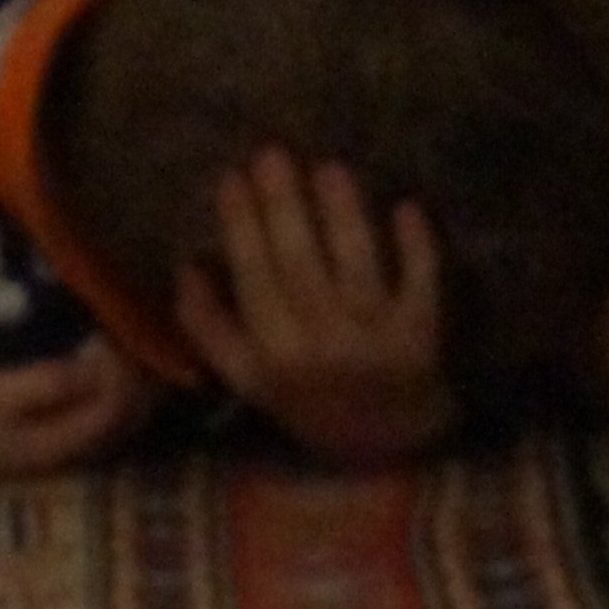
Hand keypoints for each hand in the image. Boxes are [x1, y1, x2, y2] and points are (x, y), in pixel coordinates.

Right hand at [172, 152, 453, 463]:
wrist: (386, 455)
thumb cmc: (308, 400)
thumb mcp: (247, 377)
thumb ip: (209, 327)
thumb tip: (187, 264)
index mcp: (271, 355)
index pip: (251, 276)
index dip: (241, 224)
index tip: (232, 175)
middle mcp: (320, 346)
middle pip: (299, 263)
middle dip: (284, 205)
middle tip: (272, 153)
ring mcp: (374, 341)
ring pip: (355, 266)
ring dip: (343, 214)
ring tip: (328, 168)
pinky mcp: (420, 339)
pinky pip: (419, 286)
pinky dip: (416, 248)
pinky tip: (405, 206)